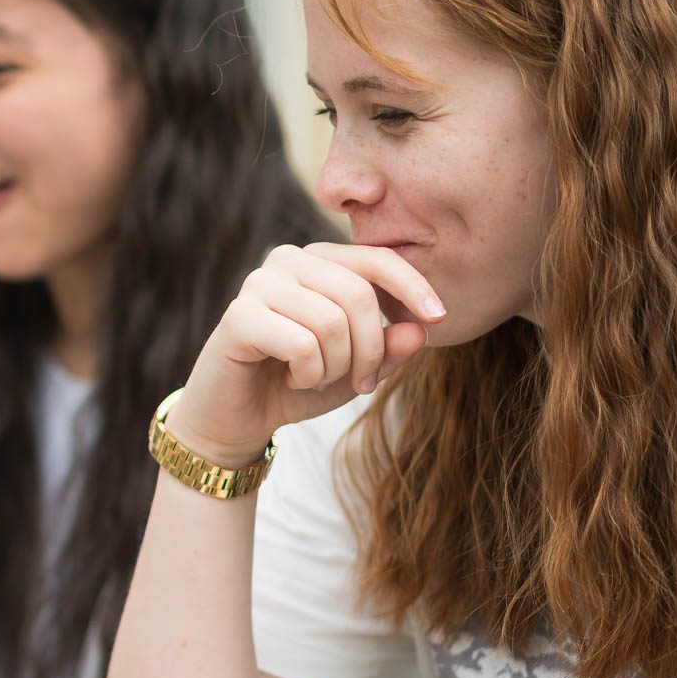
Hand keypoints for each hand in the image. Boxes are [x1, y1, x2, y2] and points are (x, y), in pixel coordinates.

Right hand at [166, 243, 444, 465]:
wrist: (236, 418)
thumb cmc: (297, 383)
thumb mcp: (357, 369)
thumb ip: (390, 349)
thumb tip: (419, 329)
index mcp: (318, 261)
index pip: (376, 259)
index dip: (413, 286)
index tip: (439, 319)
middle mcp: (287, 260)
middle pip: (358, 294)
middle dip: (371, 349)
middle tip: (362, 382)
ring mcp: (259, 284)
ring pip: (332, 322)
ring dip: (337, 366)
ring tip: (318, 378)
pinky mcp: (239, 316)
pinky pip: (302, 344)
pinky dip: (308, 373)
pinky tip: (293, 378)